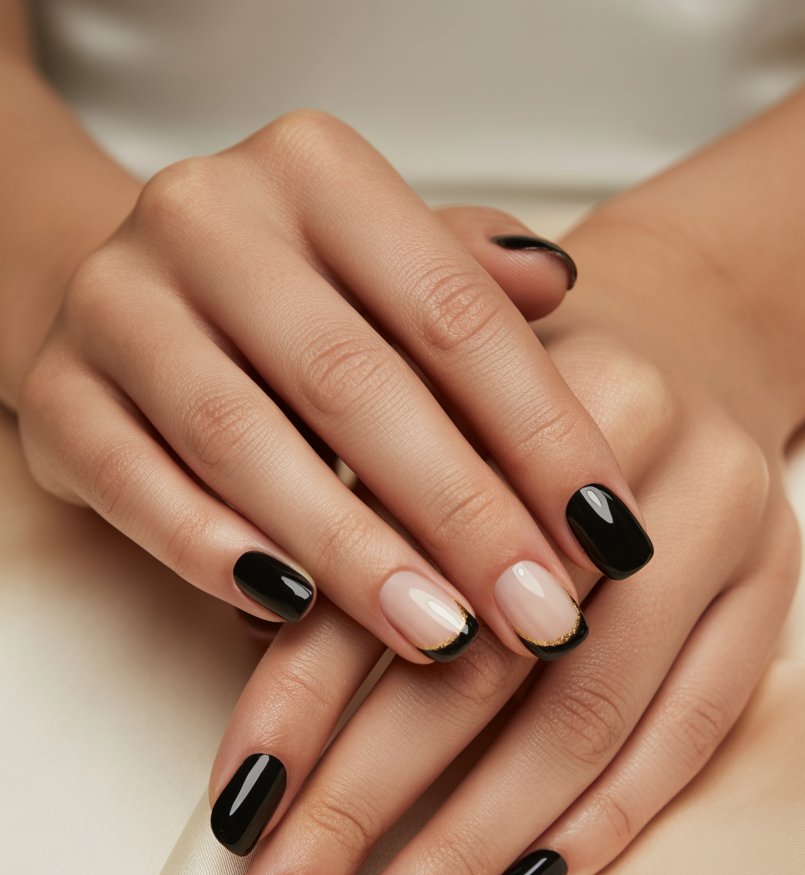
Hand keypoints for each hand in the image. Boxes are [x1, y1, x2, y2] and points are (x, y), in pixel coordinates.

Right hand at [15, 109, 649, 663]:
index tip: (611, 535)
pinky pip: (138, 488)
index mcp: (316, 174)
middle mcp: (209, 219)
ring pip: (246, 444)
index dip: (541, 432)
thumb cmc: (291, 296)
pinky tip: (293, 617)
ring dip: (353, 555)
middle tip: (542, 615)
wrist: (129, 292)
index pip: (452, 313)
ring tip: (443, 637)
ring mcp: (119, 305)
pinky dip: (215, 557)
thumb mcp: (384, 264)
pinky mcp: (59, 395)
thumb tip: (561, 287)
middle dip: (462, 515)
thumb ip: (467, 281)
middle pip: (356, 385)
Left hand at [214, 210, 800, 874]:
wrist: (689, 332)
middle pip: (482, 661)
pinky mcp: (774, 587)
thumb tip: (266, 740)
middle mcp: (624, 455)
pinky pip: (692, 730)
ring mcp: (720, 524)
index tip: (234, 819)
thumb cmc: (514, 404)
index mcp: (503, 393)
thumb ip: (351, 547)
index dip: (297, 706)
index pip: (383, 575)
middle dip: (367, 810)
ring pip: (585, 716)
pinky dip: (601, 822)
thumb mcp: (422, 428)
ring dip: (470, 851)